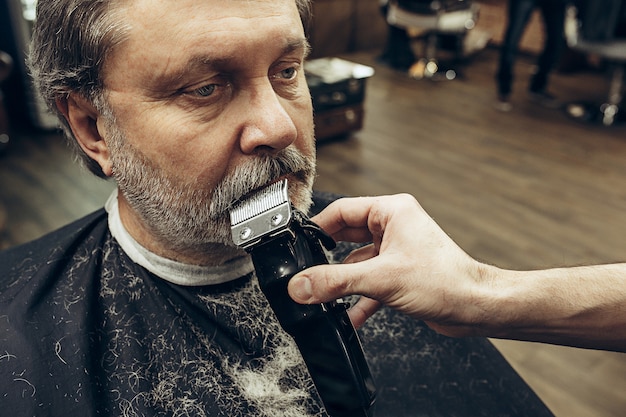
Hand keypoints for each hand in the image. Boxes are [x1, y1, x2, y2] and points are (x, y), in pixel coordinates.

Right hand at [288, 194, 488, 332]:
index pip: (342, 211)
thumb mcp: (381, 279)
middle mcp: (394, 227)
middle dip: (327, 256)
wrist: (475, 307)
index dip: (318, 226)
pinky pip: (370, 282)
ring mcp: (397, 251)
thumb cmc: (445, 281)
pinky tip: (347, 316)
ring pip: (357, 262)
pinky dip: (358, 298)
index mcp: (392, 211)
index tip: (298, 242)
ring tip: (322, 296)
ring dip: (342, 282)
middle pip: (347, 236)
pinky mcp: (400, 273)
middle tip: (305, 270)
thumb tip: (301, 285)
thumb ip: (335, 282)